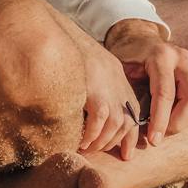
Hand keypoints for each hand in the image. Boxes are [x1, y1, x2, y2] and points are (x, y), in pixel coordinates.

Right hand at [72, 30, 144, 160]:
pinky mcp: (94, 87)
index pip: (133, 111)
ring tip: (88, 148)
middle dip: (115, 140)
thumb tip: (88, 118)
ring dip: (104, 141)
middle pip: (128, 119)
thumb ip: (92, 90)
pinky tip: (82, 141)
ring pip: (117, 122)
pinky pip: (101, 118)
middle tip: (98, 150)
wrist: (54, 34)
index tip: (126, 153)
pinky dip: (93, 134)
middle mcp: (116, 81)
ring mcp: (107, 84)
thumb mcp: (85, 71)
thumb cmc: (64, 56)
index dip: (129, 134)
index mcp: (116, 77)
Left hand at [104, 19, 187, 146]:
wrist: (142, 41)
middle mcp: (184, 56)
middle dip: (179, 123)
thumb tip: (129, 124)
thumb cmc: (130, 62)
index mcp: (161, 56)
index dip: (160, 121)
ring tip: (177, 120)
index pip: (166, 93)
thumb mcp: (121, 72)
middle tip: (164, 134)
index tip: (154, 141)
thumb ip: (126, 93)